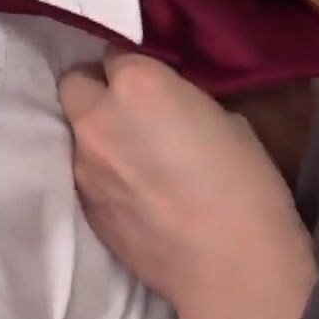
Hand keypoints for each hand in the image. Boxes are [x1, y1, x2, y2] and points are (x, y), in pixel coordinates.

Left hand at [60, 50, 316, 318]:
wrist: (229, 265)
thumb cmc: (244, 183)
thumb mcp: (223, 116)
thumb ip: (180, 100)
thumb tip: (166, 107)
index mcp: (136, 84)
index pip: (115, 53)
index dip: (135, 67)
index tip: (151, 80)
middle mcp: (97, 119)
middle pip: (74, 84)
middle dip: (97, 90)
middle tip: (128, 109)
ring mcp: (84, 167)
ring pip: (76, 133)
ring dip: (98, 134)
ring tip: (132, 156)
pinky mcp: (84, 208)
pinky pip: (84, 174)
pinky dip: (103, 173)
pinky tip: (134, 192)